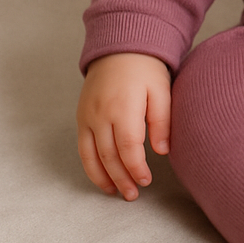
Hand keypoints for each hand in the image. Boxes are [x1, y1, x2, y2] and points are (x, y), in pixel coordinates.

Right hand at [77, 52, 171, 200]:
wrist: (120, 48)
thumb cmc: (146, 69)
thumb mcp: (161, 89)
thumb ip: (161, 120)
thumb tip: (162, 151)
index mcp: (123, 107)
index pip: (128, 147)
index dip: (136, 168)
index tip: (146, 180)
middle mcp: (101, 114)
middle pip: (109, 156)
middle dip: (122, 178)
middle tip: (134, 194)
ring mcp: (87, 117)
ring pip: (91, 156)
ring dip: (104, 178)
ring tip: (118, 193)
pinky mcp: (81, 118)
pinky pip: (82, 149)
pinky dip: (91, 167)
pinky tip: (102, 178)